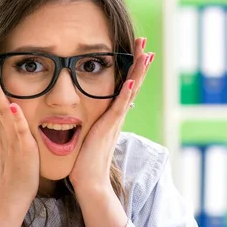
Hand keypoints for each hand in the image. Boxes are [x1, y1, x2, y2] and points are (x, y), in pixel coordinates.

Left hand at [69, 38, 153, 194]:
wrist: (90, 182)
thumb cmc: (84, 162)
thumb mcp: (86, 134)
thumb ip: (87, 122)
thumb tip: (79, 113)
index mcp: (112, 116)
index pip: (125, 86)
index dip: (131, 69)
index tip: (136, 51)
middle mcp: (117, 116)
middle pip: (133, 84)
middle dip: (139, 63)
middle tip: (146, 44)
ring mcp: (115, 122)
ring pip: (131, 91)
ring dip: (138, 72)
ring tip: (146, 54)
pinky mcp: (109, 129)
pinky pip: (119, 107)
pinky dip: (126, 93)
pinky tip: (131, 80)